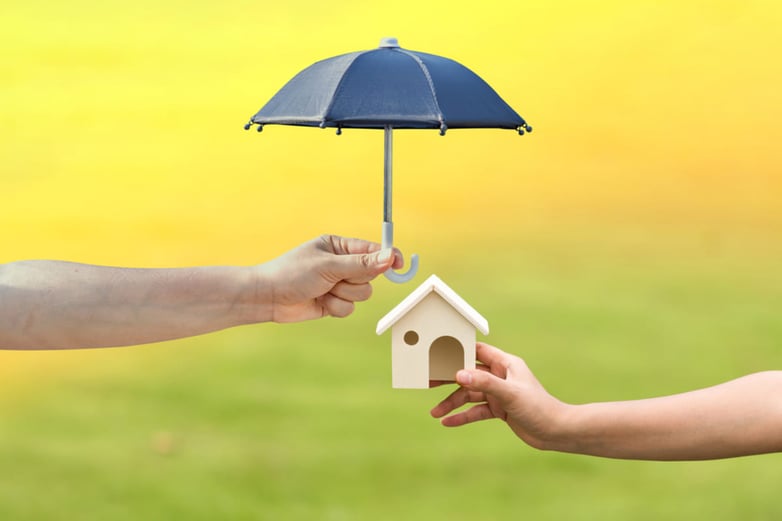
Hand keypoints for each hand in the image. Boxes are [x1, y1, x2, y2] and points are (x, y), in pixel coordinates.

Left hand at [258, 234, 401, 322]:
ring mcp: (338, 284)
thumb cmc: (292, 273)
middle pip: (371, 276)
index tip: (400, 264)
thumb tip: (389, 258)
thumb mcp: (329, 266)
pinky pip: (350, 308)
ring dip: (344, 295)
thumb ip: (361, 264)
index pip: (372, 250)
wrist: (268, 298)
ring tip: (323, 291)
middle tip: (335, 279)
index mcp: (339, 246)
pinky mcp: (333, 303)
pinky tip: (320, 302)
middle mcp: (341, 264)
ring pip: (363, 294)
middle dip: (354, 281)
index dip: (388, 257)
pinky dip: (336, 308)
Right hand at [430, 342, 568, 449]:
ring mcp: (499, 393)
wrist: (556, 432)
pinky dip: (462, 416)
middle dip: (448, 379)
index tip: (438, 353)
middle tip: (428, 382)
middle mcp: (500, 376)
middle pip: (468, 374)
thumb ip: (484, 383)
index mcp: (505, 364)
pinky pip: (476, 411)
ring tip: (435, 413)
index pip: (477, 351)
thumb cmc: (539, 408)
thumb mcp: (510, 394)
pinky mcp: (499, 410)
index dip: (458, 351)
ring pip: (469, 395)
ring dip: (452, 403)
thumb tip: (458, 374)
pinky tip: (448, 422)